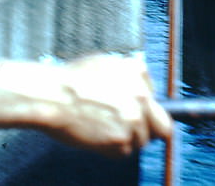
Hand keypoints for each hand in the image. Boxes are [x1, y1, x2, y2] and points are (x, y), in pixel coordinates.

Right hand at [44, 54, 172, 158]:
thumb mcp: (104, 63)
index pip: (158, 101)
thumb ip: (128, 76)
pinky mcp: (121, 140)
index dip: (146, 109)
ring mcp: (133, 120)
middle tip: (129, 129)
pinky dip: (111, 149)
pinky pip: (124, 152)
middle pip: (161, 126)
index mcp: (138, 74)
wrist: (52, 96)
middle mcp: (142, 97)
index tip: (136, 113)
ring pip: (141, 141)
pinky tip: (97, 136)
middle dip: (148, 129)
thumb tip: (140, 88)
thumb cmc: (70, 79)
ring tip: (104, 129)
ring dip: (126, 138)